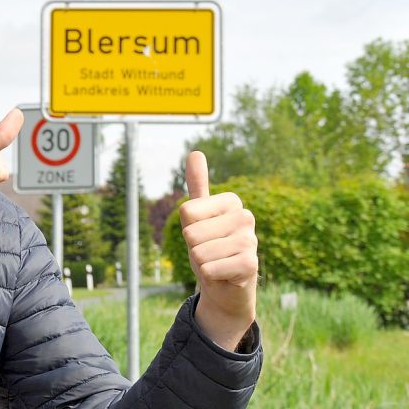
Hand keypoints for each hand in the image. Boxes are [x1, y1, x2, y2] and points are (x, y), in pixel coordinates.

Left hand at [179, 151, 257, 350]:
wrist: (226, 285)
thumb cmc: (210, 246)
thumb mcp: (198, 217)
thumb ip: (197, 186)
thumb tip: (195, 152)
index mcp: (232, 202)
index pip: (187, 212)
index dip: (188, 228)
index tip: (204, 233)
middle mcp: (245, 217)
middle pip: (191, 233)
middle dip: (194, 248)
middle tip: (210, 251)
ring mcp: (251, 241)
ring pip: (199, 253)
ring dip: (202, 264)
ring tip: (217, 263)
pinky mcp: (251, 265)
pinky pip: (209, 270)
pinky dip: (210, 277)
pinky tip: (224, 275)